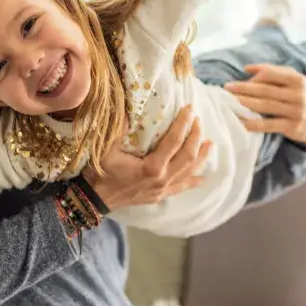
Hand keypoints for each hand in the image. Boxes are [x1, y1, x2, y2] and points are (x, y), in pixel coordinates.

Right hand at [84, 105, 211, 209]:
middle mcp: (162, 179)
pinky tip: (203, 178)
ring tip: (209, 143)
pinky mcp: (161, 196)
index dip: (184, 124)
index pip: (174, 141)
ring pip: (189, 172)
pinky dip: (194, 181)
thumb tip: (130, 108)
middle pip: (188, 156)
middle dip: (196, 137)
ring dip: (201, 157)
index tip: (190, 110)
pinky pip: (182, 188)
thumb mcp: (108, 148)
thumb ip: (121, 129)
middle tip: (199, 122)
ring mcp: (163, 189)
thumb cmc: (101, 173)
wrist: (96, 198)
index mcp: (152, 167)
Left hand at [223, 64, 305, 144]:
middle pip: (265, 90)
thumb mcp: (294, 80)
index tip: (237, 81)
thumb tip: (247, 68)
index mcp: (297, 80)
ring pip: (265, 106)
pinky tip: (241, 122)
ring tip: (229, 103)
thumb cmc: (301, 96)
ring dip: (245, 104)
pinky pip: (269, 125)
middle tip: (226, 89)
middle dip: (243, 89)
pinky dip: (253, 123)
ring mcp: (296, 111)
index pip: (271, 74)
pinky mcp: (293, 127)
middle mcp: (298, 94)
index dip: (253, 77)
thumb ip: (272, 71)